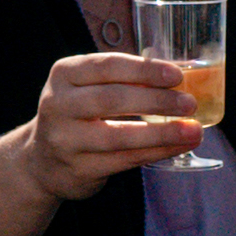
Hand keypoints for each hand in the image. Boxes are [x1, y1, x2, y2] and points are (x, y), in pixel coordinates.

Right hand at [0, 51, 201, 203]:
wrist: (42, 161)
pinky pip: (124, 160)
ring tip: (193, 130)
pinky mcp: (78, 169)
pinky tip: (177, 146)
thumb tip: (178, 79)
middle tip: (189, 102)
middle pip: (111, 100)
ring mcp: (65, 140)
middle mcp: (58, 105)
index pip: (106, 67)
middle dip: (156, 100)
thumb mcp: (86, 88)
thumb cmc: (78, 115)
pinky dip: (156, 152)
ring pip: (119, 136)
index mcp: (63, 75)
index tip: (176, 74)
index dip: (143, 70)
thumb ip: (122, 81)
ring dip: (161, 133)